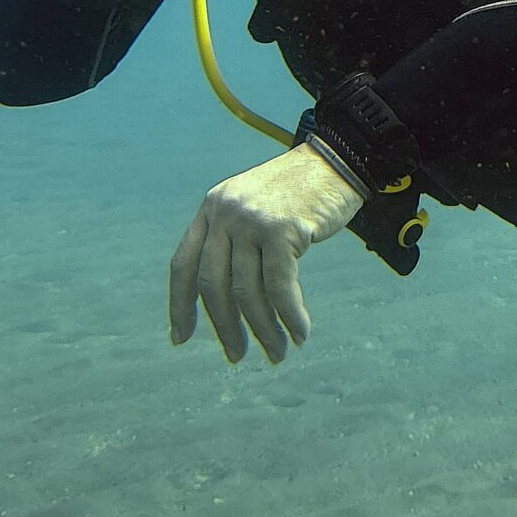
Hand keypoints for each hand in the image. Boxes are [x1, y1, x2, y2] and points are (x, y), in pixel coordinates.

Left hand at [168, 145, 364, 363]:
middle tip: (237, 356)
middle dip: (224, 328)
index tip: (181, 338)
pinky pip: (279, 287)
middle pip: (212, 285)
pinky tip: (300, 332)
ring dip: (263, 330)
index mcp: (211, 209)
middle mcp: (224, 213)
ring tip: (278, 353)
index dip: (179, 306)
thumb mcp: (252, 208)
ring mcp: (251, 220)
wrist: (337, 160)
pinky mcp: (281, 229)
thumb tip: (225, 300)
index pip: (182, 265)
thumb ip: (233, 241)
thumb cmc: (298, 192)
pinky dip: (290, 316)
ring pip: (246, 292)